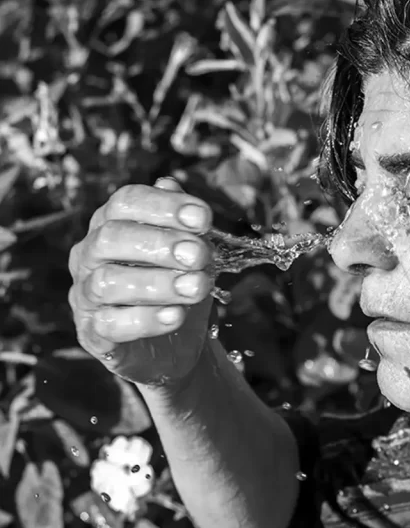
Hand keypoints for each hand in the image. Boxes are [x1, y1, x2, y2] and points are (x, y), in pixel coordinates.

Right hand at [69, 177, 214, 387]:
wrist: (179, 344)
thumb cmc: (181, 287)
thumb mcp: (191, 253)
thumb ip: (183, 223)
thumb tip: (171, 184)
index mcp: (113, 225)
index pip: (126, 202)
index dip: (164, 206)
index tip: (204, 218)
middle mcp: (91, 255)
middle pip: (111, 237)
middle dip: (159, 243)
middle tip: (199, 256)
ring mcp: (86, 295)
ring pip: (107, 282)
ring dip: (158, 283)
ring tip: (196, 287)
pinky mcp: (93, 333)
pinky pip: (109, 324)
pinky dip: (146, 320)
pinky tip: (176, 316)